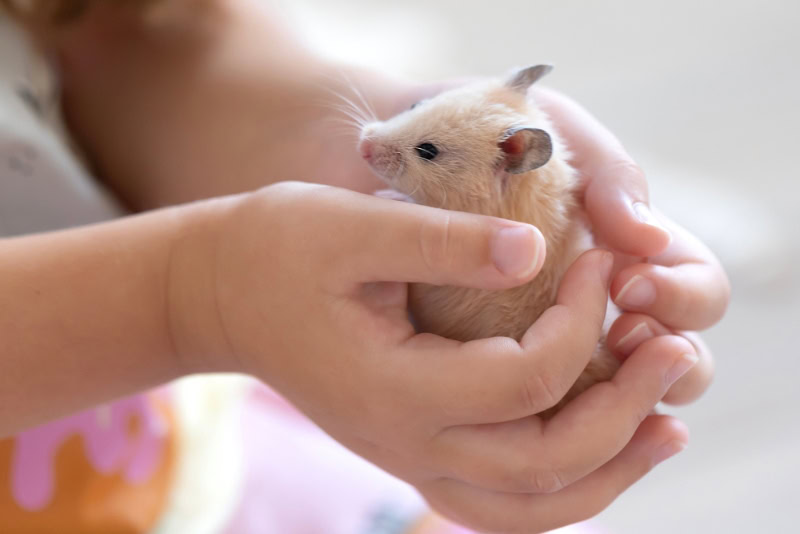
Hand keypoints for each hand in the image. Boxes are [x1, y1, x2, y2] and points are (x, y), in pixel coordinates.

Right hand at [169, 182, 696, 532]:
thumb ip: (444, 242)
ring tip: (665, 428)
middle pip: (544, 463)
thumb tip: (538, 249)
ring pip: (530, 506)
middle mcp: (406, 442)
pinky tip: (599, 451)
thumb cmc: (280, 250)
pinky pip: (501, 501)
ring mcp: (408, 457)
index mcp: (394, 386)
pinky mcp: (411, 450)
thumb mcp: (353, 227)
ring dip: (608, 473)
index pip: (525, 380)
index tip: (597, 261)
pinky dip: (561, 490)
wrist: (223, 293)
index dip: (579, 321)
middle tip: (676, 356)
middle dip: (623, 413)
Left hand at [535, 88, 728, 404]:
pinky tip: (519, 396)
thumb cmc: (504, 139)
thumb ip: (613, 179)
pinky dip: (550, 406)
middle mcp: (616, 306)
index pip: (702, 294)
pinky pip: (550, 404)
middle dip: (659, 353)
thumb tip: (647, 239)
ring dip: (615, 389)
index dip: (680, 297)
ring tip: (567, 362)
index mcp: (643, 254)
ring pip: (622, 397)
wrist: (423, 152)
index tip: (624, 282)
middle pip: (681, 360)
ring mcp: (568, 340)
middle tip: (615, 330)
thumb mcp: (566, 140)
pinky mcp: (513, 362)